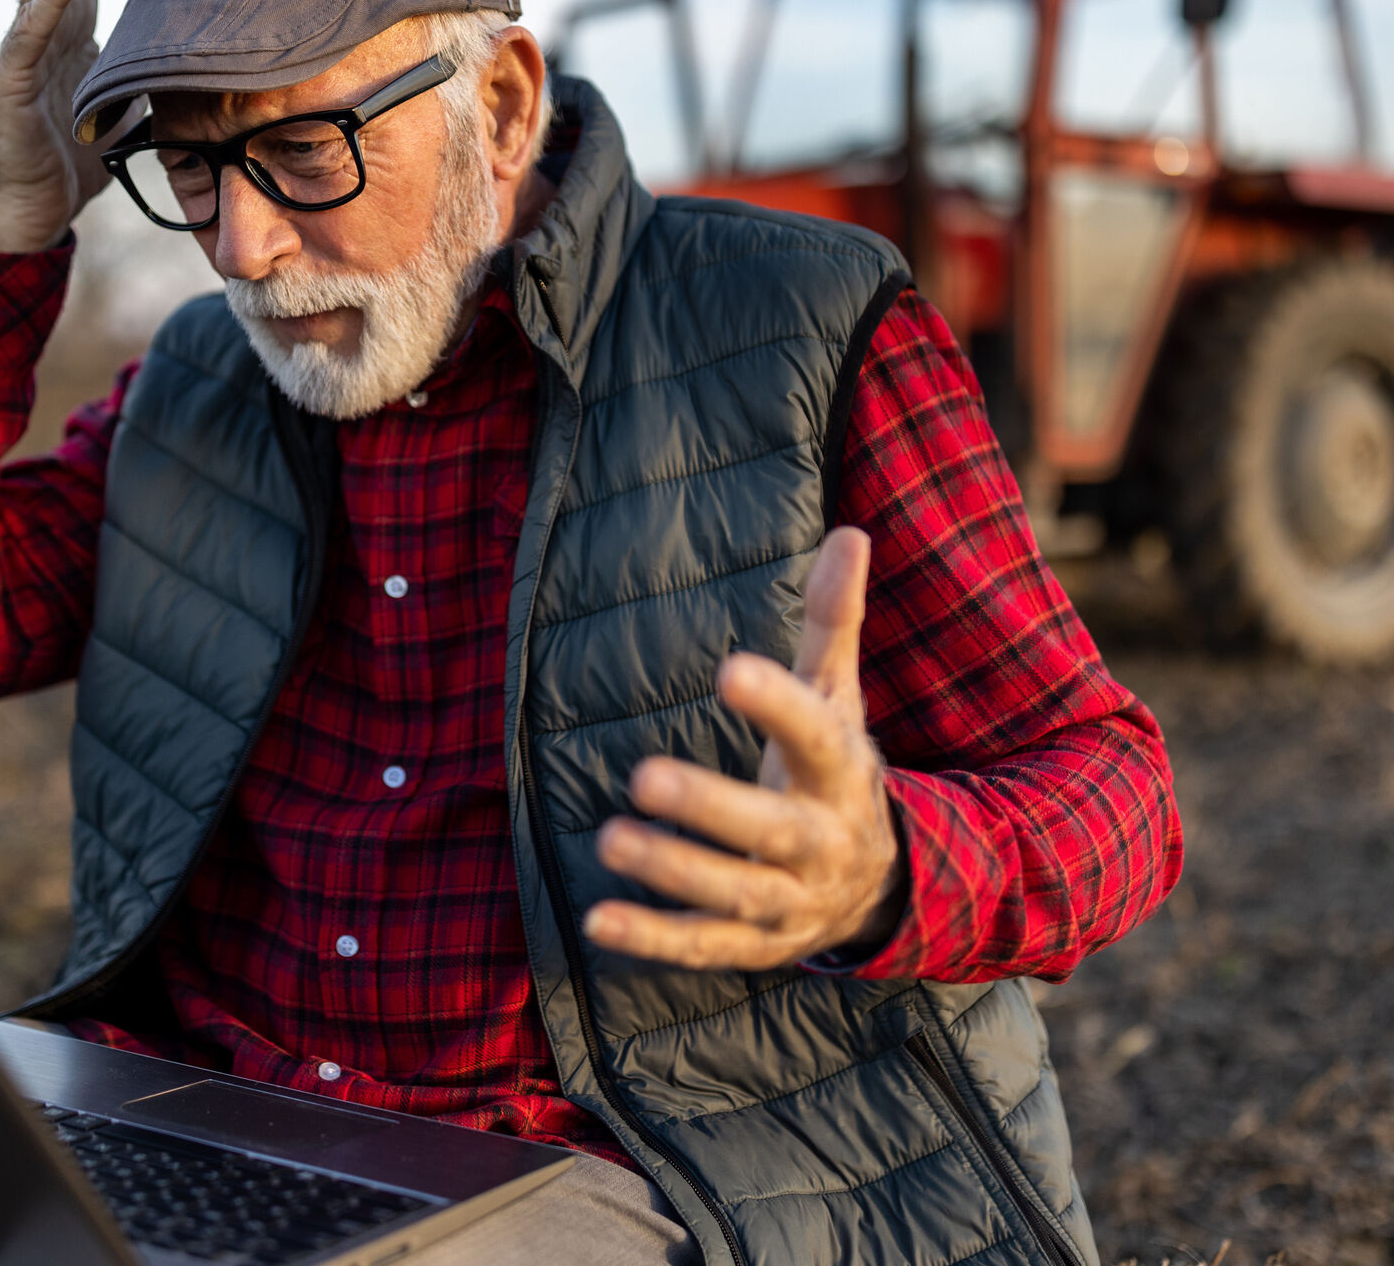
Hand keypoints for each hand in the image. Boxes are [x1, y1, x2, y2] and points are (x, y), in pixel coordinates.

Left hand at [583, 527, 904, 970]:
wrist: (879, 885)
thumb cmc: (834, 770)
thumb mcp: (838, 696)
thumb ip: (832, 621)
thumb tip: (851, 532)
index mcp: (839, 771)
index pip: (815, 734)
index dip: (777, 704)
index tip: (729, 669)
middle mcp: (821, 841)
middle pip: (771, 829)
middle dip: (710, 807)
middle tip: (643, 776)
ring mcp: (791, 900)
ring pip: (735, 893)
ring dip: (672, 871)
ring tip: (610, 838)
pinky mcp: (756, 944)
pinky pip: (704, 946)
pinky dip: (652, 939)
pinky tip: (598, 921)